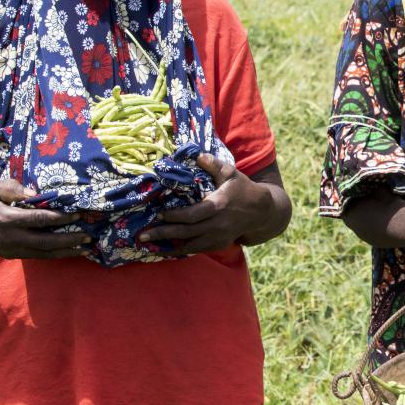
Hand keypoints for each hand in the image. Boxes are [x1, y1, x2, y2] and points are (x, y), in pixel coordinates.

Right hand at [0, 179, 88, 259]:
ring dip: (65, 251)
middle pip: (46, 242)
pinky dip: (54, 254)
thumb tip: (35, 193)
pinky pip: (37, 256)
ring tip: (85, 247)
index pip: (39, 220)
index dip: (60, 218)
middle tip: (89, 235)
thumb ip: (11, 188)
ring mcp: (11, 249)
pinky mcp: (12, 255)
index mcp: (6, 219)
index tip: (78, 214)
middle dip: (69, 239)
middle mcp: (11, 238)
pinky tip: (68, 251)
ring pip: (44, 253)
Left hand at [138, 153, 275, 254]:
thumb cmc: (242, 189)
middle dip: (163, 234)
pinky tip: (166, 249)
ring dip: (169, 246)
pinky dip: (181, 250)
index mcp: (218, 206)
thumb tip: (197, 155)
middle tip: (142, 235)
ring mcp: (218, 237)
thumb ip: (213, 164)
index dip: (175, 216)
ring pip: (190, 245)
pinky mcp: (219, 244)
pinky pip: (197, 249)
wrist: (261, 212)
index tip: (159, 214)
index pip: (193, 214)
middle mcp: (217, 224)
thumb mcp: (231, 173)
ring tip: (148, 246)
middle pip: (187, 232)